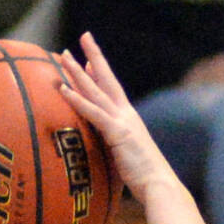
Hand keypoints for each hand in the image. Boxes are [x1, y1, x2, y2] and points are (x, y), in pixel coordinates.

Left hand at [60, 34, 176, 199]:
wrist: (160, 186)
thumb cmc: (146, 179)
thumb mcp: (130, 158)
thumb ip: (120, 149)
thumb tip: (113, 151)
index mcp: (129, 120)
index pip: (113, 91)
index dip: (100, 73)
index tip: (89, 60)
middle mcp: (126, 115)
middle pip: (106, 79)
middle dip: (94, 56)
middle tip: (83, 37)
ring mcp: (122, 122)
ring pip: (96, 91)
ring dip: (78, 73)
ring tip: (64, 55)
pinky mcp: (117, 133)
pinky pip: (94, 112)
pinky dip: (78, 100)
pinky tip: (64, 89)